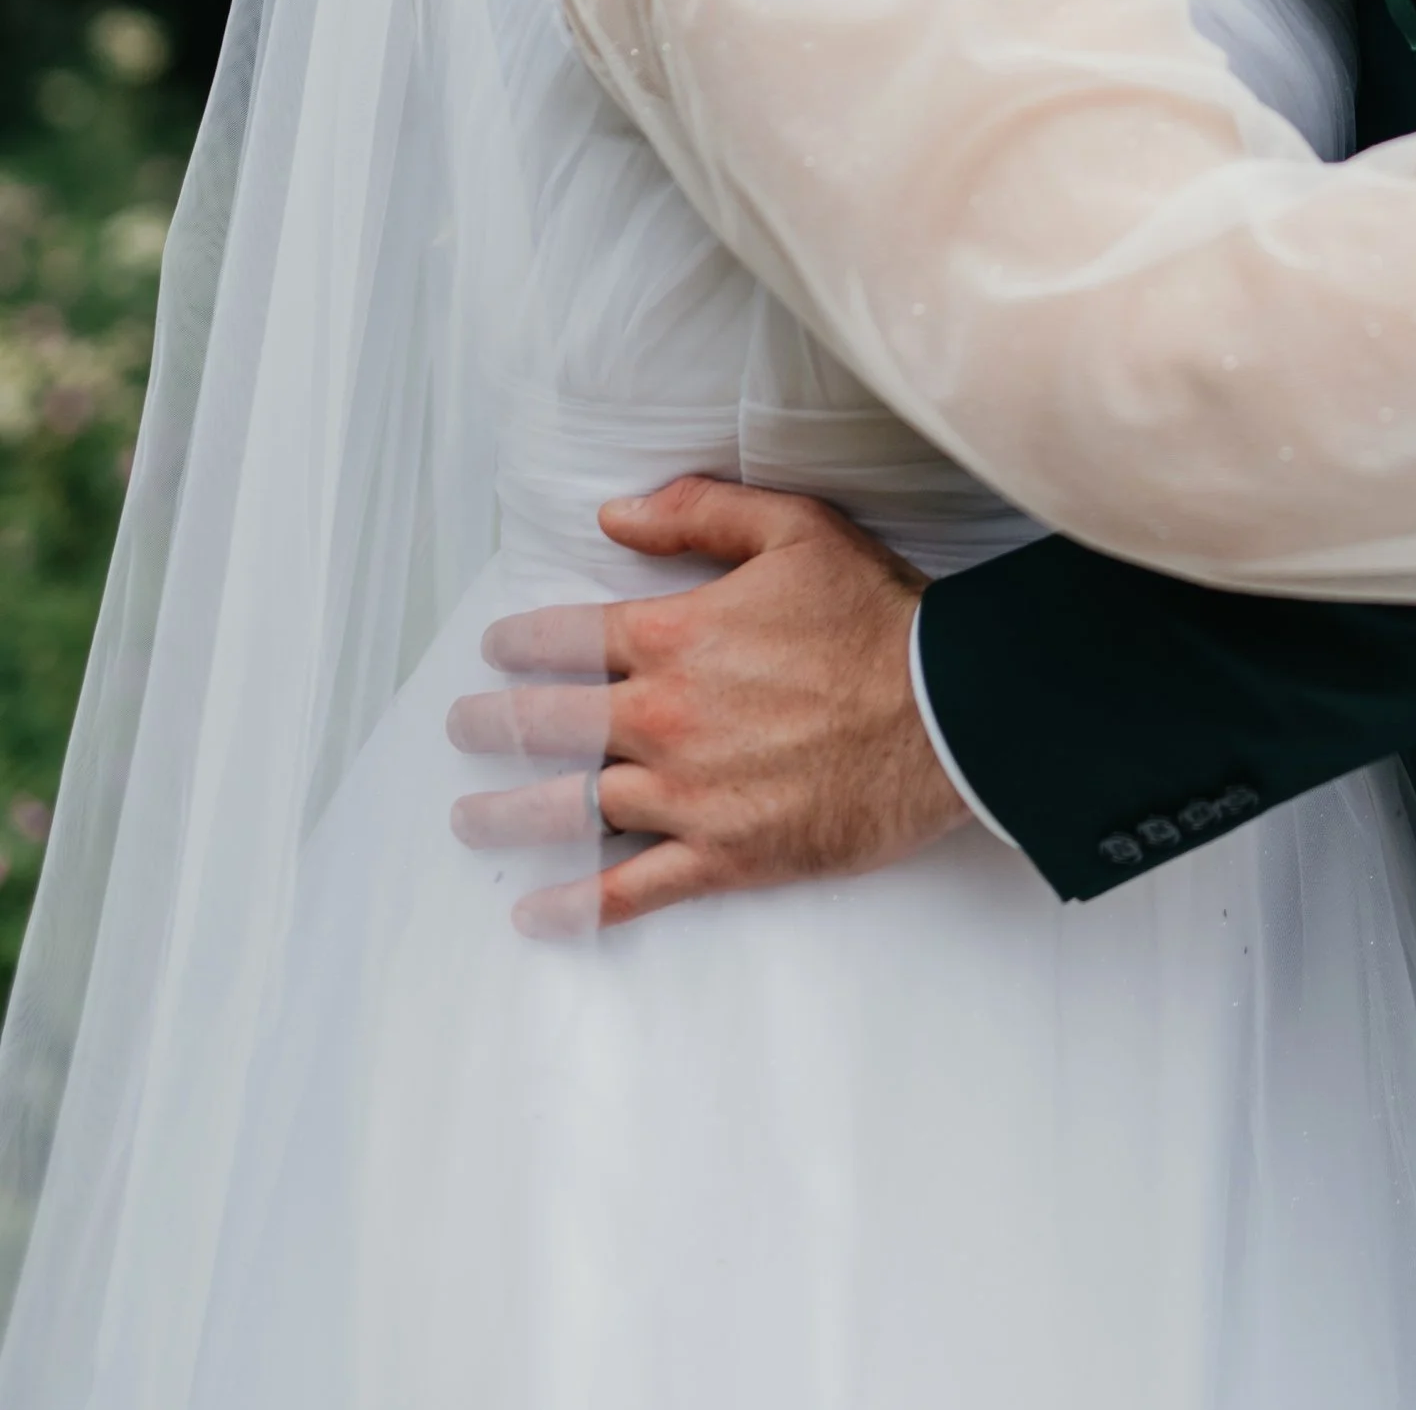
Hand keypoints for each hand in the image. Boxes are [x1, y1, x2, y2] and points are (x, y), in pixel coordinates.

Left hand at [445, 477, 967, 937]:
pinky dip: (577, 905)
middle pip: (550, 727)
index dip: (521, 643)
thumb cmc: (877, 618)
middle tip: (462, 729)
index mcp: (676, 638)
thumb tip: (615, 517)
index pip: (568, 639)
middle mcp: (665, 720)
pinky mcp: (723, 856)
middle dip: (492, 726)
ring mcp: (689, 796)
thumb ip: (699, 512)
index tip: (496, 650)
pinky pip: (630, 889)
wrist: (946, 715)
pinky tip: (538, 912)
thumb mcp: (795, 530)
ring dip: (510, 814)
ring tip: (470, 818)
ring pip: (574, 810)